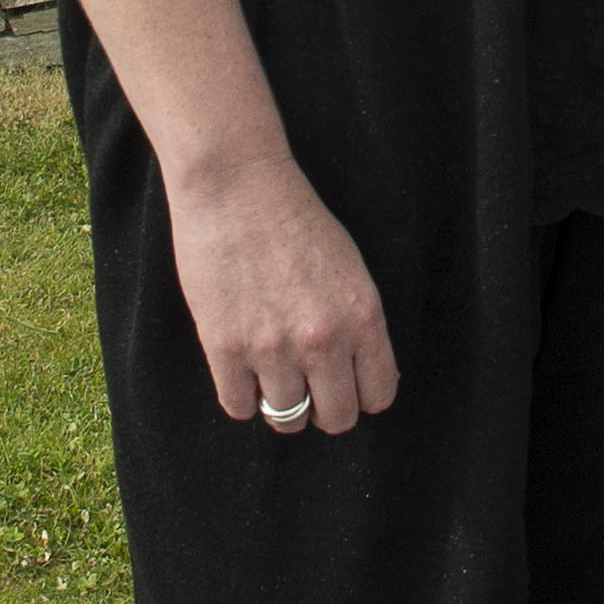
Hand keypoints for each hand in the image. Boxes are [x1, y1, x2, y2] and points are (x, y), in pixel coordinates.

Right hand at [168, 154, 401, 435]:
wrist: (236, 184)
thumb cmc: (294, 218)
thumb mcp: (349, 268)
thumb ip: (357, 323)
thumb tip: (360, 374)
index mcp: (363, 316)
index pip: (379, 395)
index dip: (362, 394)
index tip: (346, 384)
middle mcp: (323, 339)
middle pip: (336, 418)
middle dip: (324, 408)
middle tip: (309, 388)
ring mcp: (272, 347)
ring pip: (287, 418)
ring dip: (281, 403)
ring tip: (272, 375)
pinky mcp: (225, 347)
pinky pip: (240, 406)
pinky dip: (242, 396)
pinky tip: (242, 369)